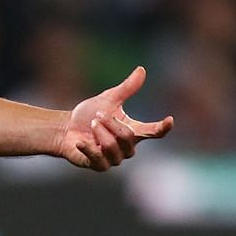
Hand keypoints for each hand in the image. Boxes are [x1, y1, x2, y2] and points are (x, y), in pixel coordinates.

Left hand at [56, 66, 174, 170]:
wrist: (66, 128)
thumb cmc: (89, 115)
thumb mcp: (109, 99)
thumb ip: (127, 88)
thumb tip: (141, 70)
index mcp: (134, 132)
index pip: (153, 132)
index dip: (162, 127)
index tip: (169, 120)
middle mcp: (127, 148)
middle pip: (128, 137)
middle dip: (111, 123)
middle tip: (98, 116)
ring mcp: (114, 158)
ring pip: (113, 147)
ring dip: (100, 133)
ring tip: (92, 125)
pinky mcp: (99, 165)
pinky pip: (98, 159)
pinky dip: (88, 148)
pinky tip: (80, 141)